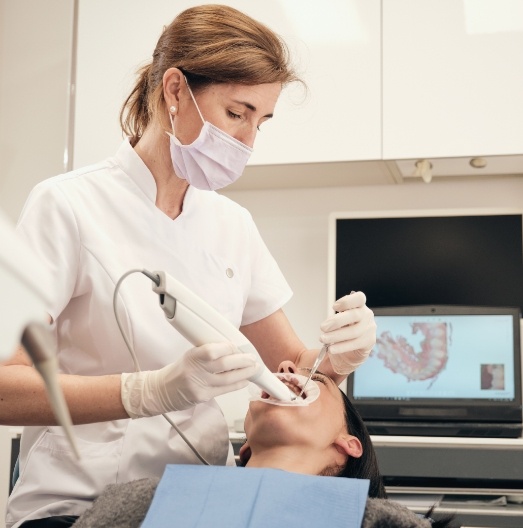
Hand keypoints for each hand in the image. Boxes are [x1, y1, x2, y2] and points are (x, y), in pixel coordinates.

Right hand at [121, 343, 256, 417]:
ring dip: (243, 374)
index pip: (211, 351)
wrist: (161, 391)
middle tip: (252, 358)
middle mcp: (195, 371)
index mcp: (191, 356)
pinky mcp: (203, 397)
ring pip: (227, 380)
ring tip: (253, 369)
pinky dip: (236, 385)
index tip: (237, 346)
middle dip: (242, 361)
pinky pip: (224, 391)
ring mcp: (199, 386)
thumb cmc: (179, 370)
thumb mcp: (190, 355)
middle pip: (223, 365)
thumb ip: (208, 353)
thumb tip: (233, 349)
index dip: (227, 348)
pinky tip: (244, 381)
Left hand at [319, 292, 375, 374]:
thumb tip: (327, 324)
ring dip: (336, 336)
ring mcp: (370, 328)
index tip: (334, 307)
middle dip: (336, 321)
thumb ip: (335, 319)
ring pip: (354, 331)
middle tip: (322, 327)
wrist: (350, 352)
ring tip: (323, 339)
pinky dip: (341, 347)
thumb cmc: (343, 331)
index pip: (359, 298)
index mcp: (359, 306)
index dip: (347, 301)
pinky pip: (355, 344)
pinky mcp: (369, 342)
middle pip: (354, 315)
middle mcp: (367, 315)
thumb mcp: (339, 321)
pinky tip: (331, 349)